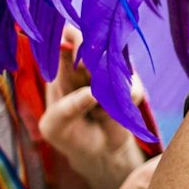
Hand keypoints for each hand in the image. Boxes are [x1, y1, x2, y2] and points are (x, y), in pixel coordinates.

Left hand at [41, 33, 143, 188]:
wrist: (98, 151)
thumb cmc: (69, 135)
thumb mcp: (55, 128)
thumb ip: (65, 110)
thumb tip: (92, 93)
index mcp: (62, 68)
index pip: (65, 39)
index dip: (70, 37)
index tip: (75, 51)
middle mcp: (88, 64)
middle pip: (96, 41)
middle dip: (95, 58)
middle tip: (92, 83)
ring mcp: (112, 72)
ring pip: (118, 64)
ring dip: (110, 86)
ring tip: (98, 110)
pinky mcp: (132, 84)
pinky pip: (133, 88)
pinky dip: (123, 104)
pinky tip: (113, 114)